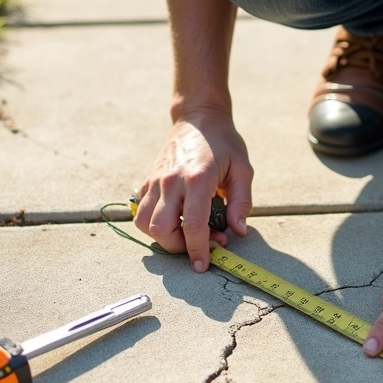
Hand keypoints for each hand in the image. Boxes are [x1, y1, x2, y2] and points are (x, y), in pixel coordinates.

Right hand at [134, 106, 252, 270]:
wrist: (199, 118)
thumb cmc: (224, 143)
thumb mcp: (243, 169)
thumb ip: (242, 203)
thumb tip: (238, 231)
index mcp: (197, 179)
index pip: (193, 225)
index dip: (198, 250)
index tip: (202, 265)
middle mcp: (171, 181)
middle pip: (161, 229)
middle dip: (178, 246)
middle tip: (199, 243)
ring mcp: (155, 180)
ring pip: (143, 223)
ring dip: (162, 236)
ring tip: (183, 233)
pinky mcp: (148, 180)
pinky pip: (140, 210)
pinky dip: (152, 223)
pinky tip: (173, 218)